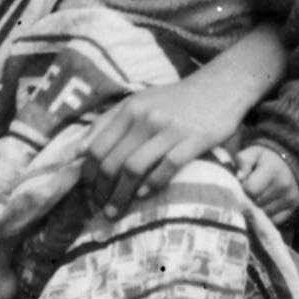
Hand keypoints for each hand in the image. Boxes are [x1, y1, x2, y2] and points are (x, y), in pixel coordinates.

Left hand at [82, 74, 243, 218]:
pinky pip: (166, 168)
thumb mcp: (141, 101)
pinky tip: (144, 197)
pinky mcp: (193, 140)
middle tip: (100, 207)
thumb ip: (110, 121)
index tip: (88, 191)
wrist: (221, 86)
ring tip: (115, 212)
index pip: (96, 146)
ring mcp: (169, 129)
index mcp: (129, 108)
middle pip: (112, 161)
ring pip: (134, 168)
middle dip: (101, 190)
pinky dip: (152, 185)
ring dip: (121, 195)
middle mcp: (145, 117)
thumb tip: (78, 150)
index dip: (88, 173)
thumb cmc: (176, 99)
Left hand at [236, 144, 298, 225]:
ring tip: (255, 198)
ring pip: (263, 214)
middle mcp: (283, 186)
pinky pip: (273, 221)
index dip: (242, 189)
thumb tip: (239, 178)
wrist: (289, 165)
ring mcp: (289, 200)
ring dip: (256, 209)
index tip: (241, 185)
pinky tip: (264, 205)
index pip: (251, 189)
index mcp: (272, 169)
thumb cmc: (265, 159)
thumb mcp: (253, 153)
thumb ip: (243, 162)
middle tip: (246, 193)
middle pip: (256, 204)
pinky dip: (266, 216)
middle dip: (247, 200)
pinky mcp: (293, 210)